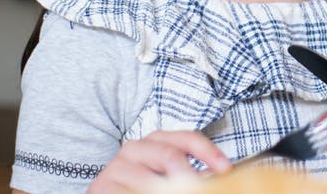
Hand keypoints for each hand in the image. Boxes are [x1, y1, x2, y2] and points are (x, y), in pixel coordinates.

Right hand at [86, 130, 230, 193]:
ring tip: (182, 192)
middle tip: (199, 187)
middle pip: (170, 156)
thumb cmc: (141, 186)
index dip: (208, 151)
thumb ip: (189, 174)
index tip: (225, 167)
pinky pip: (131, 193)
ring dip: (169, 190)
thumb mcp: (167, 176)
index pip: (186, 138)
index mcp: (155, 142)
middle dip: (189, 175)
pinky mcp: (102, 187)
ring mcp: (116, 167)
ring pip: (152, 180)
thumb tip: (215, 179)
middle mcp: (134, 148)